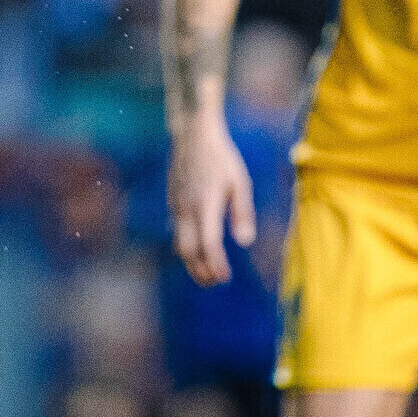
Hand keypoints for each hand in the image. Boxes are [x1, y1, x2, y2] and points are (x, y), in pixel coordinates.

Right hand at [168, 117, 257, 285]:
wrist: (192, 135)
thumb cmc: (221, 158)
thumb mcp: (240, 182)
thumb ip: (242, 213)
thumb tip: (245, 242)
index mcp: (206, 204)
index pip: (209, 244)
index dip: (216, 265)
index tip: (225, 278)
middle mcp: (187, 208)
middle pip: (188, 252)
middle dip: (200, 271)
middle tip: (215, 282)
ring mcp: (176, 205)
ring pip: (179, 244)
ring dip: (192, 262)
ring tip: (207, 272)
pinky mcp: (172, 202)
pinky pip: (177, 231)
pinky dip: (187, 246)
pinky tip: (199, 249)